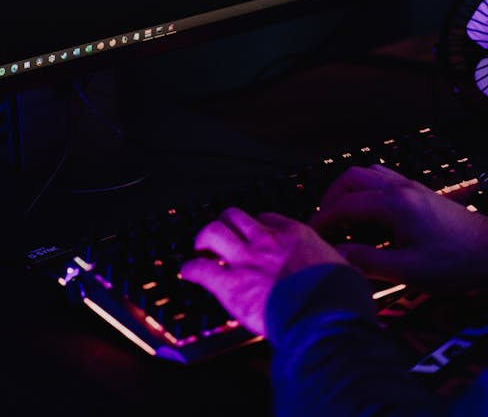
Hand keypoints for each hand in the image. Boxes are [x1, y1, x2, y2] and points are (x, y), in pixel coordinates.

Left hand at [180, 206, 346, 337]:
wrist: (325, 319)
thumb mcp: (347, 271)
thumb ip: (338, 266)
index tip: (256, 232)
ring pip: (214, 232)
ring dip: (204, 237)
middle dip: (225, 222)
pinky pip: (202, 269)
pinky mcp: (231, 285)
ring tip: (200, 244)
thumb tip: (347, 270)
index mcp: (295, 235)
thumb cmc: (339, 299)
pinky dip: (190, 269)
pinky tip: (187, 272)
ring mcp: (247, 261)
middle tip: (222, 232)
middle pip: (235, 216)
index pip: (268, 218)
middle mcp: (267, 241)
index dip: (259, 224)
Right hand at [310, 163, 487, 291]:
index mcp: (393, 204)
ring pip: (367, 173)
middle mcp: (399, 187)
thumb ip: (368, 261)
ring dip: (347, 189)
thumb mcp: (409, 270)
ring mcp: (410, 186)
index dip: (323, 218)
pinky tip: (368, 208)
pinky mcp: (420, 191)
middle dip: (330, 197)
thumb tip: (337, 254)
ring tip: (340, 212)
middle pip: (351, 178)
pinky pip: (382, 177)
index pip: (345, 204)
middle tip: (322, 220)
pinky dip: (365, 187)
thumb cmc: (454, 262)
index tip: (310, 232)